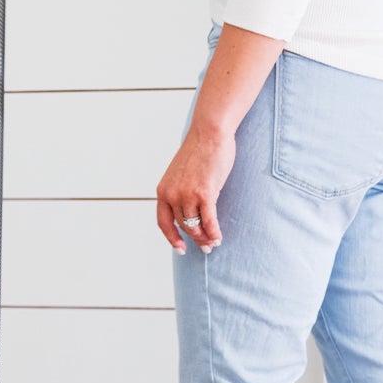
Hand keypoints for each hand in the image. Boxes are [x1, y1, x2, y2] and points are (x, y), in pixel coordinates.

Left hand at [156, 122, 233, 253]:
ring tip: (213, 244)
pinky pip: (209, 221)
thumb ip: (181, 191)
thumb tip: (190, 210)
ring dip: (205, 238)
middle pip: (183, 226)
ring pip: (195, 226)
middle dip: (195, 239)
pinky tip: (218, 238)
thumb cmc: (199, 151)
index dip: (171, 237)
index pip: (163, 222)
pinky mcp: (205, 194)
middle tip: (205, 247)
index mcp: (163, 190)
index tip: (180, 248)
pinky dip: (214, 232)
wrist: (209, 134)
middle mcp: (172, 195)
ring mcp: (187, 195)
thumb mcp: (181, 174)